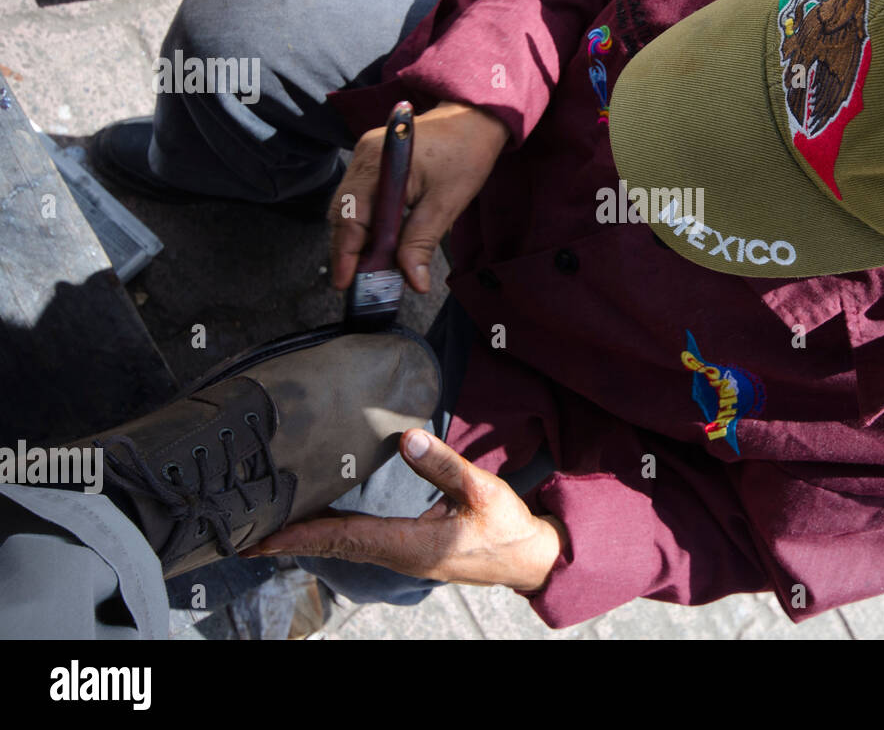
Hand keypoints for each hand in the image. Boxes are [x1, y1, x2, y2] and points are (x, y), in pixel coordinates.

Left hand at [245, 429, 567, 591]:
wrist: (526, 559)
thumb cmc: (505, 529)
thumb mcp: (481, 491)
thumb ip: (444, 464)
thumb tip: (408, 437)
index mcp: (409, 544)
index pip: (342, 538)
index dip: (298, 537)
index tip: (261, 538)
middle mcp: (397, 555)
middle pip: (331, 547)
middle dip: (287, 541)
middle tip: (244, 534)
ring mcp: (400, 556)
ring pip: (341, 547)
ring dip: (305, 538)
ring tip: (269, 528)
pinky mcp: (406, 551)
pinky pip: (357, 544)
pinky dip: (328, 535)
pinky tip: (316, 526)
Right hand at [330, 102, 508, 292]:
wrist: (474, 118)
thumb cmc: (465, 154)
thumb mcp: (446, 203)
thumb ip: (421, 243)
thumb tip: (412, 282)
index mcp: (380, 164)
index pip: (351, 217)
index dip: (345, 254)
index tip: (344, 283)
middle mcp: (363, 158)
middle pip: (342, 214)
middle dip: (347, 251)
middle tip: (360, 283)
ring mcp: (365, 158)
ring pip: (347, 208)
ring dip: (356, 239)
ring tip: (370, 268)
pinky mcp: (372, 161)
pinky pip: (359, 197)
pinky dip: (366, 223)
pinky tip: (379, 242)